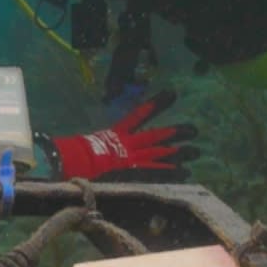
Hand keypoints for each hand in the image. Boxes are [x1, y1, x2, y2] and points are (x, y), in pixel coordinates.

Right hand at [46, 91, 200, 181]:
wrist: (69, 163)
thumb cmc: (69, 154)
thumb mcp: (80, 146)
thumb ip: (90, 144)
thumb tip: (87, 140)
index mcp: (115, 134)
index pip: (139, 114)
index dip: (156, 104)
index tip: (171, 93)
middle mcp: (127, 143)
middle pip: (157, 134)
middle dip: (176, 132)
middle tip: (195, 130)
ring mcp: (132, 158)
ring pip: (161, 152)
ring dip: (180, 151)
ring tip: (197, 150)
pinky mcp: (132, 172)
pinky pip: (155, 171)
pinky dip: (170, 172)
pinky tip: (186, 173)